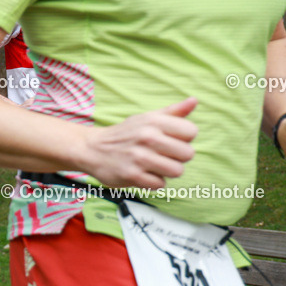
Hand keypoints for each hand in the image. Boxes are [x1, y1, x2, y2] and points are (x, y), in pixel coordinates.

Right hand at [81, 97, 197, 188]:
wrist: (92, 148)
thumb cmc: (125, 134)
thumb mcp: (147, 118)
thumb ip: (173, 112)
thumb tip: (194, 100)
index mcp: (153, 121)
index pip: (191, 131)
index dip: (183, 139)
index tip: (169, 140)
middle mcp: (147, 137)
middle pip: (188, 154)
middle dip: (177, 157)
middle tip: (160, 155)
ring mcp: (139, 157)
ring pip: (177, 171)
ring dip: (166, 171)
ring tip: (152, 165)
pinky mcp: (132, 175)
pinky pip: (160, 184)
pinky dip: (153, 182)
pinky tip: (142, 173)